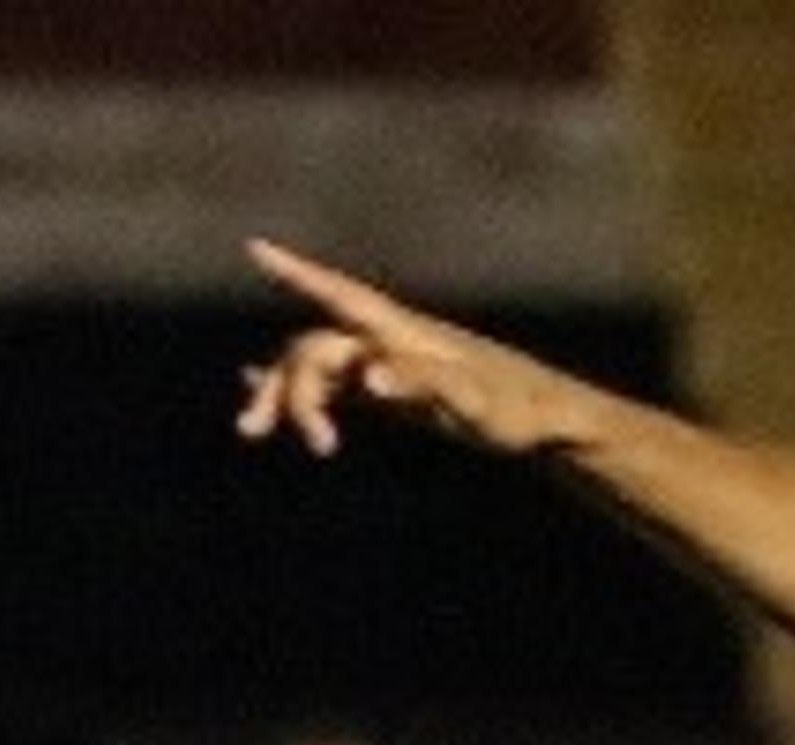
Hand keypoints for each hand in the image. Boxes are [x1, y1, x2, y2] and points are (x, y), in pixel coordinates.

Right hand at [235, 237, 580, 459]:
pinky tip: (257, 396)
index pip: (342, 295)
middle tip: (317, 446)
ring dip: (282, 398)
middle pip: (316, 350)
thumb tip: (368, 380)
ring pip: (316, 372)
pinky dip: (298, 394)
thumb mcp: (473, 401)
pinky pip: (331, 389)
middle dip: (291, 388)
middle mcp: (388, 341)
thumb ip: (422, 384)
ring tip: (249, 432)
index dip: (299, 273)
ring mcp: (386, 365)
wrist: (546, 420)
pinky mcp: (392, 394)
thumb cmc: (517, 410)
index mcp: (405, 334)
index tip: (255, 249)